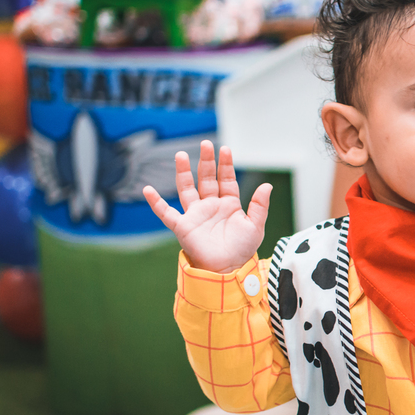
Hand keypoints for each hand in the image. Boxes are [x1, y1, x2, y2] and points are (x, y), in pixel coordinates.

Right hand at [143, 140, 270, 273]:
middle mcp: (210, 206)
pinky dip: (156, 203)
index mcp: (228, 204)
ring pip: (187, 189)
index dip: (225, 165)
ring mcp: (195, 215)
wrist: (228, 270)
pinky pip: (166, 213)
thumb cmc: (242, 250)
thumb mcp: (255, 226)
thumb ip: (260, 206)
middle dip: (206, 161)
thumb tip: (267, 185)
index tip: (225, 149)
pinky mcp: (183, 227)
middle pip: (206, 179)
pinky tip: (147, 190)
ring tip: (180, 154)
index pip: (226, 179)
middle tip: (205, 144)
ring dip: (182, 172)